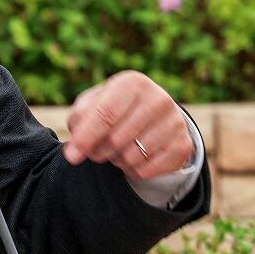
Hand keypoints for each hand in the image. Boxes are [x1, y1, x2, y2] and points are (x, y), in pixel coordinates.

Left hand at [62, 70, 192, 179]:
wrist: (151, 115)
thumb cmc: (111, 108)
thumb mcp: (91, 106)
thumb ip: (78, 123)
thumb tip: (72, 154)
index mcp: (132, 83)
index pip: (106, 114)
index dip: (86, 138)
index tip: (71, 156)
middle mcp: (159, 99)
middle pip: (116, 139)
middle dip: (98, 151)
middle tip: (96, 150)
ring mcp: (175, 122)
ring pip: (131, 157)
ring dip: (115, 160)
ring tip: (116, 150)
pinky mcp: (184, 145)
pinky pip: (147, 170)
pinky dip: (132, 170)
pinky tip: (133, 158)